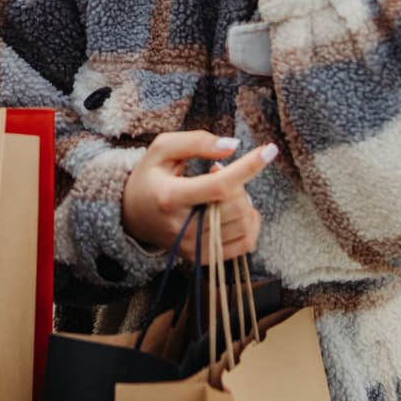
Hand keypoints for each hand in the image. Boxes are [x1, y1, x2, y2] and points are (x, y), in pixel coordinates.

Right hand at [122, 131, 275, 261]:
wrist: (130, 215)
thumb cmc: (150, 177)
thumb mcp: (161, 149)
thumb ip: (196, 142)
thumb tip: (233, 146)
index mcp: (170, 197)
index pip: (220, 185)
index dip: (248, 167)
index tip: (269, 149)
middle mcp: (182, 227)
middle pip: (235, 205)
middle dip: (238, 182)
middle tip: (217, 171)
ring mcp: (194, 246)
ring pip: (244, 224)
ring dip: (243, 201)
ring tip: (222, 191)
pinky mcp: (202, 258)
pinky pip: (246, 243)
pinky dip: (250, 223)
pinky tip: (235, 209)